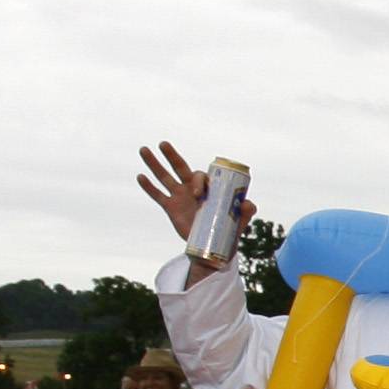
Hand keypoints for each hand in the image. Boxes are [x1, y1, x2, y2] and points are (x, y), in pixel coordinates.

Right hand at [137, 141, 253, 252]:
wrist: (212, 244)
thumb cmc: (228, 228)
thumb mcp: (240, 219)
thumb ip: (247, 210)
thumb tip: (248, 204)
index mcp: (207, 187)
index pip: (199, 177)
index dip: (198, 183)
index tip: (198, 195)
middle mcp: (191, 188)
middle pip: (179, 167)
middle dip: (171, 155)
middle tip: (163, 144)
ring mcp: (179, 196)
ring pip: (164, 177)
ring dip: (153, 164)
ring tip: (143, 149)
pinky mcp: (170, 208)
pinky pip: (157, 195)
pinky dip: (148, 186)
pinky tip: (140, 176)